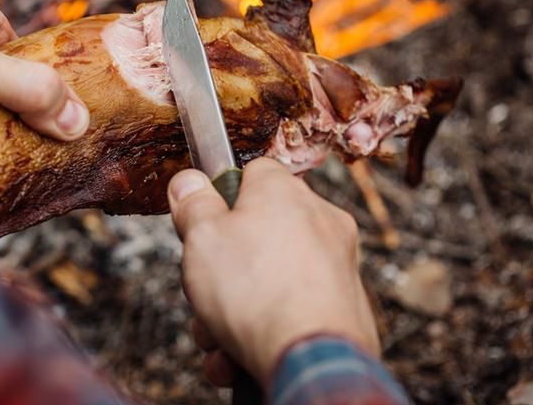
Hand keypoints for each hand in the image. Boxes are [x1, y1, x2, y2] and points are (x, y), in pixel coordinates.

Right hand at [167, 158, 379, 387]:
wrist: (311, 359)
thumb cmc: (257, 292)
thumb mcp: (201, 236)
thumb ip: (193, 204)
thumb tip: (188, 181)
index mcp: (284, 192)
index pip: (251, 173)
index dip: (220, 198)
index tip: (200, 223)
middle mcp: (319, 221)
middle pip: (255, 235)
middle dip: (221, 271)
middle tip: (202, 293)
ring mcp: (335, 267)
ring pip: (269, 280)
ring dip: (233, 311)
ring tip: (216, 339)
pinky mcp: (344, 308)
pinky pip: (292, 310)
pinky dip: (263, 332)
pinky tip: (237, 359)